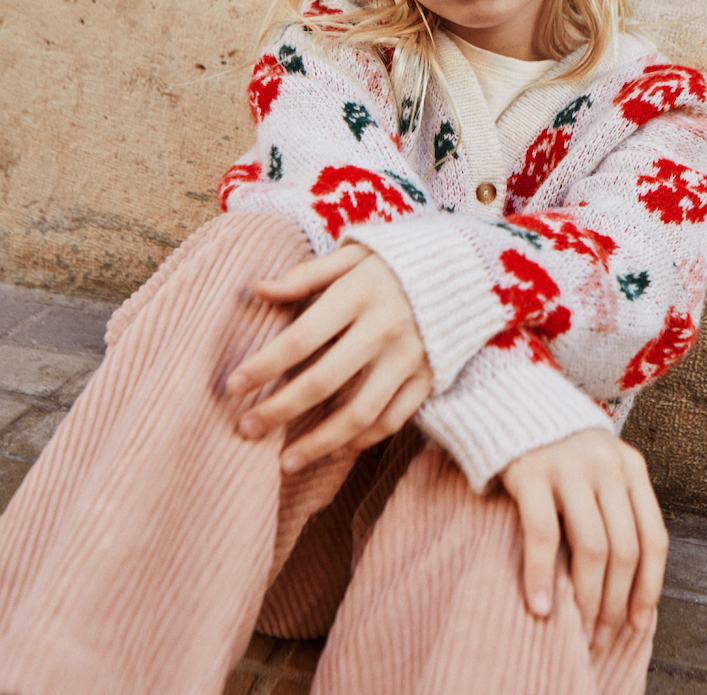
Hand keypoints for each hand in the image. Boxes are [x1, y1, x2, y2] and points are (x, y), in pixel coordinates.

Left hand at [225, 244, 433, 472]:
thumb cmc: (395, 263)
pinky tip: (333, 449)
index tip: (232, 387)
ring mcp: (410, 357)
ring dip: (319, 443)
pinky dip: (361, 440)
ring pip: (359, 413)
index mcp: (360, 293)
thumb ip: (306, 275)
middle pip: (323, 382)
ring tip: (285, 461)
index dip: (264, 366)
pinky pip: (392, 420)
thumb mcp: (353, 255)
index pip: (301, 338)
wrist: (465, 270)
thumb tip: (257, 290)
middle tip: (246, 429)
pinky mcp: (429, 378)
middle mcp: (385, 328)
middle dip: (279, 410)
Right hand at [500, 429, 667, 652]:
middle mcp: (607, 465)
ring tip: (578, 631)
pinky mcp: (530, 471)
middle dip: (616, 603)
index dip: (649, 588)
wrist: (511, 399)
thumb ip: (616, 507)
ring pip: (592, 547)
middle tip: (601, 637)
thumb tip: (628, 586)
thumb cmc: (559, 447)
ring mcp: (569, 466)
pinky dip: (542, 577)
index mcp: (631, 467)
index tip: (637, 625)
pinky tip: (541, 608)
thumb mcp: (600, 466)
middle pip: (625, 550)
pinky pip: (543, 534)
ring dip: (588, 599)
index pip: (654, 538)